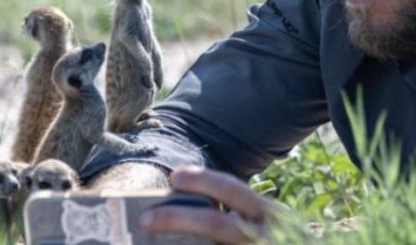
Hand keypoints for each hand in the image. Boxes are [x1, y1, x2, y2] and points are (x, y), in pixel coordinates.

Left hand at [139, 166, 270, 243]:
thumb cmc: (271, 239)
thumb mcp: (263, 223)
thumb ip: (236, 214)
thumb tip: (178, 203)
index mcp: (268, 214)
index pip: (232, 190)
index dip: (202, 181)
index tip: (174, 176)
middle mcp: (263, 236)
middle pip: (214, 223)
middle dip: (176, 218)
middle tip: (144, 218)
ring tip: (147, 242)